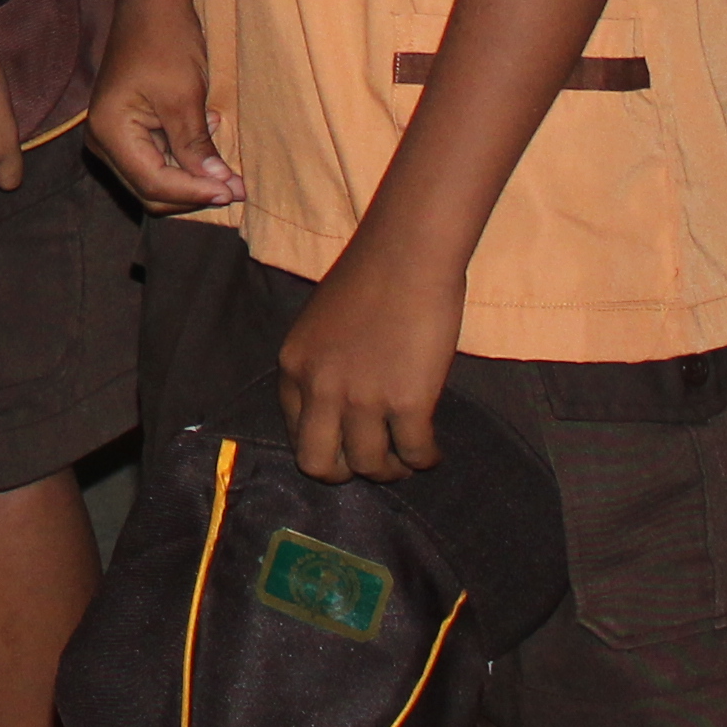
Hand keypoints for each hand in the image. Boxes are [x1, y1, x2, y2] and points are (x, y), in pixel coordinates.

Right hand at [87, 9, 243, 216]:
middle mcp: (104, 141)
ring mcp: (115, 136)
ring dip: (192, 176)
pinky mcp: (129, 129)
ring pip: (156, 179)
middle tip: (236, 186)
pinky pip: (158, 158)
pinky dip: (186, 157)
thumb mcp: (184, 96)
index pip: (153, 183)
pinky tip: (207, 129)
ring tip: (224, 158)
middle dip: (194, 192)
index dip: (194, 193)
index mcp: (110, 132)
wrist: (153, 2)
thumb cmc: (165, 40)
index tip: (233, 190)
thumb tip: (220, 188)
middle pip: (151, 189)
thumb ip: (196, 147)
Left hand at [275, 243, 462, 482]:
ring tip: (407, 459)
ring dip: (391, 470)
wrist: (408, 253)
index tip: (345, 444)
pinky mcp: (407, 402)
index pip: (295, 431)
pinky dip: (425, 459)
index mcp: (294, 365)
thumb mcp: (322, 325)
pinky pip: (415, 453)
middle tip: (371, 464)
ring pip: (369, 466)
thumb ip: (323, 366)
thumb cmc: (371, 276)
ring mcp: (362, 398)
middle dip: (345, 473)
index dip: (323, 444)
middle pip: (318, 464)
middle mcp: (320, 387)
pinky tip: (432, 451)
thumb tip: (342, 407)